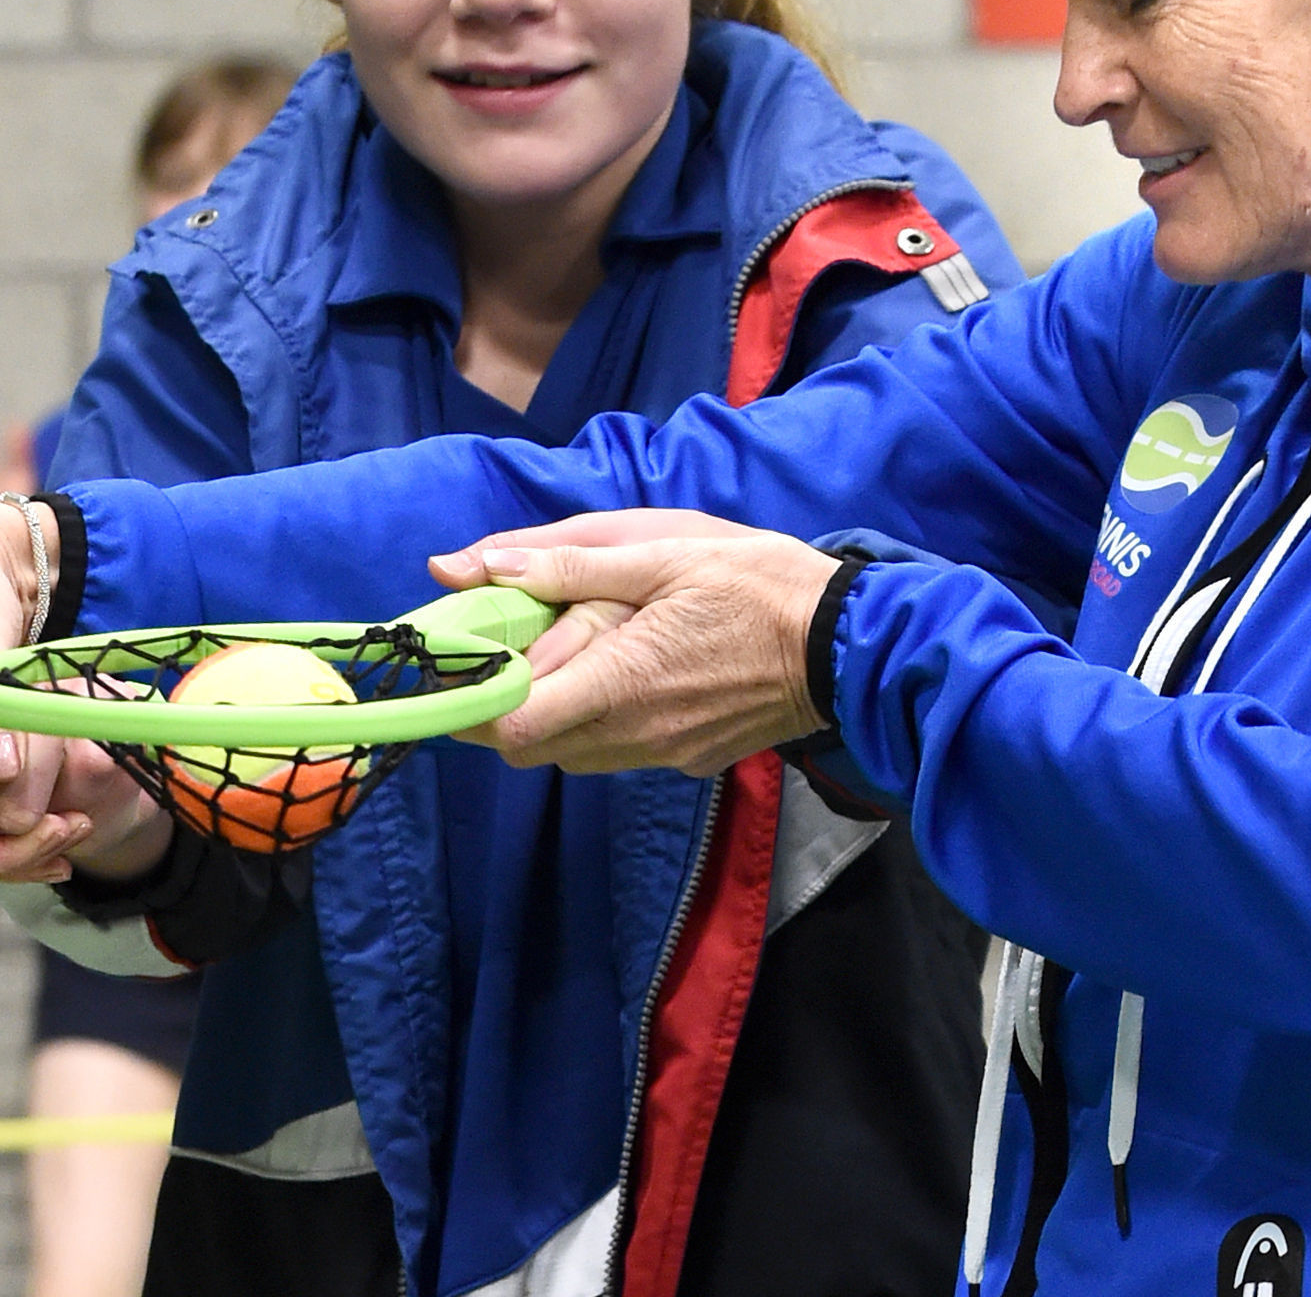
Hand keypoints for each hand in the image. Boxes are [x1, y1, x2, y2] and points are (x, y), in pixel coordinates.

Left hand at [429, 514, 837, 775]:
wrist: (848, 644)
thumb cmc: (759, 584)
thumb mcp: (664, 552)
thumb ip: (566, 563)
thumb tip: (477, 566)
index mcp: (623, 680)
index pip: (511, 724)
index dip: (470, 700)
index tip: (462, 662)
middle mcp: (634, 732)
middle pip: (527, 747)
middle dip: (502, 704)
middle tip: (507, 650)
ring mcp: (662, 753)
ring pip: (568, 753)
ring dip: (551, 712)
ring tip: (568, 654)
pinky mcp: (686, 759)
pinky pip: (615, 751)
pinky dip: (596, 720)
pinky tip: (622, 673)